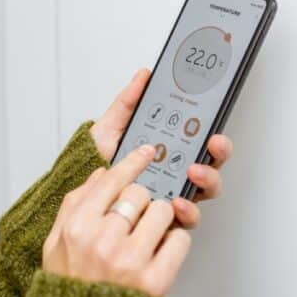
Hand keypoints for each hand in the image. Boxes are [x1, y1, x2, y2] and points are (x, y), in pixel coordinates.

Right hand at [42, 144, 190, 296]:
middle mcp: (103, 242)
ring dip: (161, 219)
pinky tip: (159, 251)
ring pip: (164, 211)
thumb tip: (100, 174)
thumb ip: (75, 203)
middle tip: (139, 214)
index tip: (146, 153)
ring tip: (149, 234)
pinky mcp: (155, 280)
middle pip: (140, 193)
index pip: (111, 180)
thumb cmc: (70, 286)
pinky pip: (180, 239)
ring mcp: (130, 261)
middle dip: (144, 200)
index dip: (133, 162)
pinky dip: (174, 242)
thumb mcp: (56, 243)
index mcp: (77, 228)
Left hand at [90, 69, 233, 227]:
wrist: (77, 191)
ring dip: (207, 179)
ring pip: (206, 190)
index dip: (214, 136)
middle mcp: (176, 173)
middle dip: (218, 153)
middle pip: (211, 163)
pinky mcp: (165, 220)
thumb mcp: (111, 128)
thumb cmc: (96, 163)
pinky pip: (187, 219)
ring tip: (192, 172)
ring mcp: (174, 195)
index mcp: (169, 149)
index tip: (213, 129)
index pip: (202, 141)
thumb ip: (128, 103)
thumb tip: (144, 76)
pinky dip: (188, 211)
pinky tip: (177, 203)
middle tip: (211, 144)